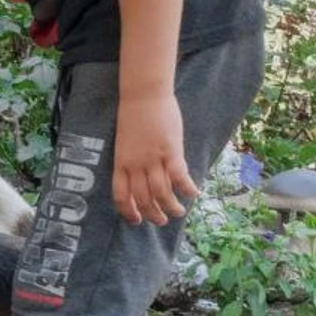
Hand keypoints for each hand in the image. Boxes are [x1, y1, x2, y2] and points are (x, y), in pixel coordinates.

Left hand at [112, 94, 198, 225]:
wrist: (143, 94)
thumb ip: (132, 161)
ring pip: (161, 192)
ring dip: (172, 207)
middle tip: (162, 220)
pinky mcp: (170, 150)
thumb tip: (144, 177)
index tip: (137, 220)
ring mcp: (152, 158)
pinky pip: (179, 176)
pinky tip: (194, 193)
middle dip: (153, 214)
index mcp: (120, 163)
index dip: (128, 211)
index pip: (121, 195)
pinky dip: (187, 188)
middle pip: (143, 198)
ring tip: (179, 211)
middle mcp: (135, 164)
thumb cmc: (134, 115)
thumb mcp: (125, 143)